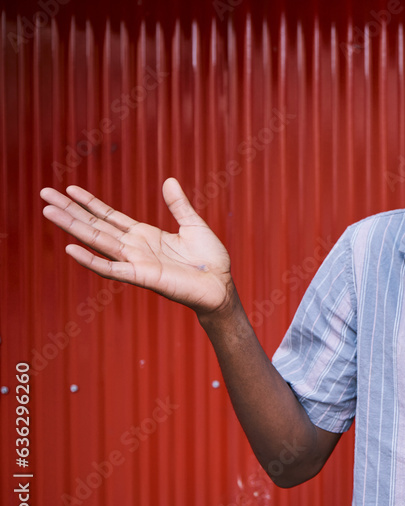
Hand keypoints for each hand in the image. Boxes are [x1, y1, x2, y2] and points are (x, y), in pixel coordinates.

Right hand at [40, 178, 233, 316]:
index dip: (89, 202)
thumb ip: (179, 205)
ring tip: (47, 212)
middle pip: (95, 225)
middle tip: (43, 194)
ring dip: (72, 227)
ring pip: (97, 241)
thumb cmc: (210, 260)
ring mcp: (135, 262)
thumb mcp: (194, 225)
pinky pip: (111, 269)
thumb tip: (169, 180)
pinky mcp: (142, 277)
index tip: (69, 189)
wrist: (221, 287)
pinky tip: (70, 248)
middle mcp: (135, 247)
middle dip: (70, 210)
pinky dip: (90, 260)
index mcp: (144, 234)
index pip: (110, 216)